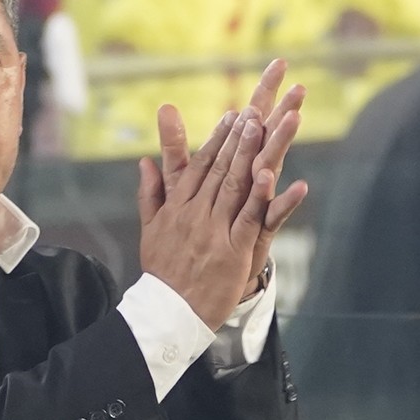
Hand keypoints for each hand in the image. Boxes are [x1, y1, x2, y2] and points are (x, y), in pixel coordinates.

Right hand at [136, 60, 307, 328]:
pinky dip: (265, 198)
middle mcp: (195, 212)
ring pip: (237, 184)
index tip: (233, 114)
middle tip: (257, 107)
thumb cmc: (162, 271)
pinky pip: (251, 219)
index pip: (200, 164)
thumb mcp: (150, 228)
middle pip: (221, 167)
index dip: (218, 138)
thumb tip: (144, 162)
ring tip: (267, 126)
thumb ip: (150, 193)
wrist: (167, 311)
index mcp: (178, 206)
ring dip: (253, 153)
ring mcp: (213, 230)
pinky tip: (275, 177)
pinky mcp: (232, 251)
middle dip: (239, 135)